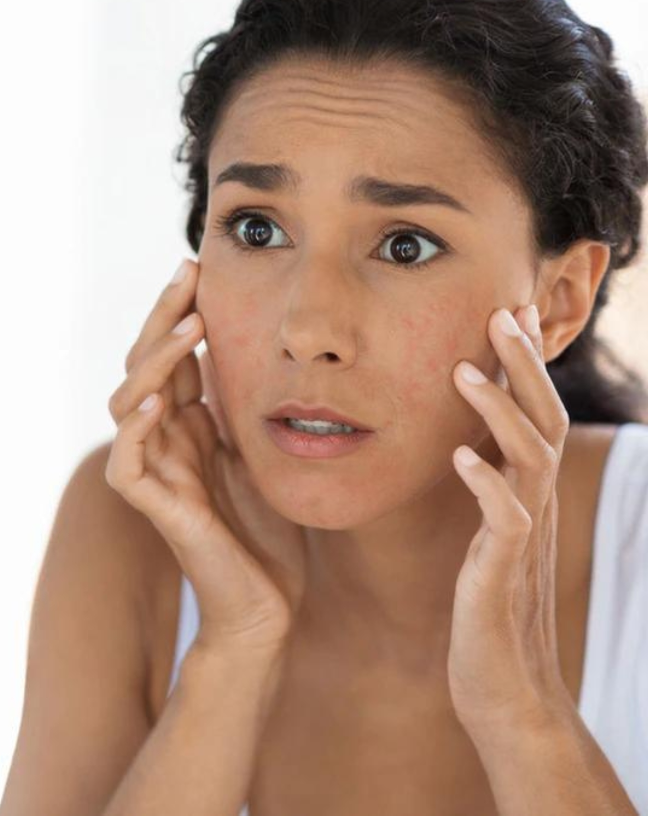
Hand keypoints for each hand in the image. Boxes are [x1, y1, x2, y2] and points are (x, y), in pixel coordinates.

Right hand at [105, 258, 305, 656]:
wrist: (266, 607)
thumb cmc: (266, 535)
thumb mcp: (262, 451)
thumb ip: (244, 405)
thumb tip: (253, 344)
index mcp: (187, 426)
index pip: (170, 356)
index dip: (178, 311)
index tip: (199, 267)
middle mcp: (163, 442)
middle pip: (144, 366)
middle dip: (163, 318)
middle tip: (188, 274)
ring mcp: (156, 474)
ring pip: (128, 403)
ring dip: (156, 361)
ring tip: (189, 326)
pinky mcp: (158, 511)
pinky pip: (127, 464)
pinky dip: (135, 431)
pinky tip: (157, 403)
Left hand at [447, 303, 570, 735]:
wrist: (506, 694)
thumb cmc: (486, 617)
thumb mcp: (487, 543)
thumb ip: (485, 497)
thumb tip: (468, 451)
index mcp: (525, 497)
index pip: (535, 418)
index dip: (525, 367)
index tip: (508, 312)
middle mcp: (532, 509)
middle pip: (543, 422)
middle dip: (522, 366)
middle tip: (501, 311)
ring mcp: (521, 541)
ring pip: (528, 459)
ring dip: (499, 411)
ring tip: (465, 370)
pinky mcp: (502, 574)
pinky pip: (504, 521)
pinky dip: (486, 484)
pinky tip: (461, 457)